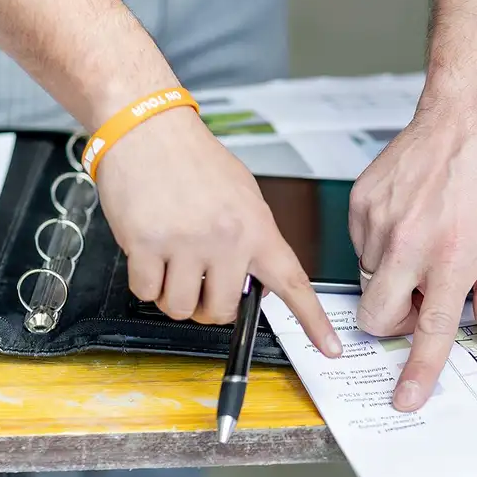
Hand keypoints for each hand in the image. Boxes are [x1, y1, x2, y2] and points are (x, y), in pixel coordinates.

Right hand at [96, 106, 341, 356]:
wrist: (148, 127)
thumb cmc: (195, 160)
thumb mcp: (243, 196)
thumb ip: (253, 238)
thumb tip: (256, 277)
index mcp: (256, 227)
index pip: (293, 283)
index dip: (314, 321)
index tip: (331, 348)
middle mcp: (225, 239)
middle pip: (221, 312)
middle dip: (208, 306)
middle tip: (200, 279)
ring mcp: (185, 243)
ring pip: (180, 307)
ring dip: (173, 295)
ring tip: (172, 261)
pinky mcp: (145, 244)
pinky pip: (145, 292)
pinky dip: (145, 282)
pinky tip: (149, 252)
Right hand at [349, 110, 476, 411]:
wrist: (470, 120)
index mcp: (451, 258)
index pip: (429, 330)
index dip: (418, 371)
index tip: (406, 398)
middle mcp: (410, 242)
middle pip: (377, 315)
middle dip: (394, 321)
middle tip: (423, 297)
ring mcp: (379, 222)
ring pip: (369, 280)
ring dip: (394, 278)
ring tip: (425, 243)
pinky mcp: (361, 203)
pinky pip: (360, 247)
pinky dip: (382, 247)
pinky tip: (409, 221)